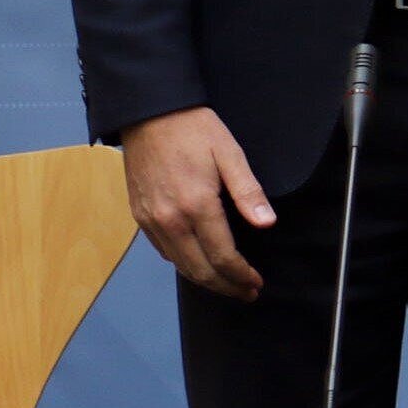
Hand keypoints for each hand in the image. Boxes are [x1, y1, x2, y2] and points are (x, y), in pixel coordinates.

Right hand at [119, 105, 272, 300]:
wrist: (149, 114)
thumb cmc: (194, 130)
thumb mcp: (230, 154)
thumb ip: (248, 192)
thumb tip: (267, 224)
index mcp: (196, 206)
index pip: (222, 257)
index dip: (241, 275)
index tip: (256, 283)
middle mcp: (170, 220)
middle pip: (199, 270)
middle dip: (225, 286)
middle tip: (246, 293)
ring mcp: (150, 220)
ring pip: (179, 265)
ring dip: (205, 280)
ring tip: (227, 284)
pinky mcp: (139, 216)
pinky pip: (163, 250)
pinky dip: (184, 263)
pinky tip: (199, 262)